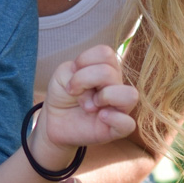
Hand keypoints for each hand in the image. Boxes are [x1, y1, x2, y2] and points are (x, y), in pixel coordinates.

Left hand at [36, 43, 138, 157]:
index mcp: (107, 68)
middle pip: (110, 73)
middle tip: (75, 94)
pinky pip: (128, 124)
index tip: (72, 74)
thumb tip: (98, 97)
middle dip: (85, 80)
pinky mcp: (117, 129)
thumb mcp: (63, 74)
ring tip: (90, 106)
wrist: (53, 119)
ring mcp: (119, 107)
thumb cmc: (63, 93)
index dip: (84, 61)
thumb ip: (78, 73)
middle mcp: (117, 85)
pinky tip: (100, 118)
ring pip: (130, 95)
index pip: (106, 53)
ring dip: (104, 97)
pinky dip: (114, 119)